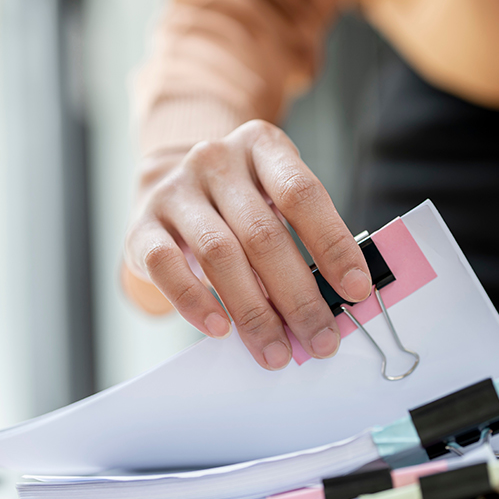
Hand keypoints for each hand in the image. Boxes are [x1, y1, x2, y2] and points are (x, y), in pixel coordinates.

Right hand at [122, 120, 371, 369]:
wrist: (166, 186)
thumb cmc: (236, 204)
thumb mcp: (273, 200)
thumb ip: (302, 238)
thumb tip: (334, 302)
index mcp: (262, 147)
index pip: (302, 194)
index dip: (333, 244)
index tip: (357, 290)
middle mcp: (216, 161)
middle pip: (263, 234)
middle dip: (298, 296)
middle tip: (320, 340)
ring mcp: (174, 191)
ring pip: (219, 254)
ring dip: (252, 311)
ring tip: (275, 351)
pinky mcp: (141, 226)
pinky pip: (165, 266)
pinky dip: (194, 301)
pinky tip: (218, 328)